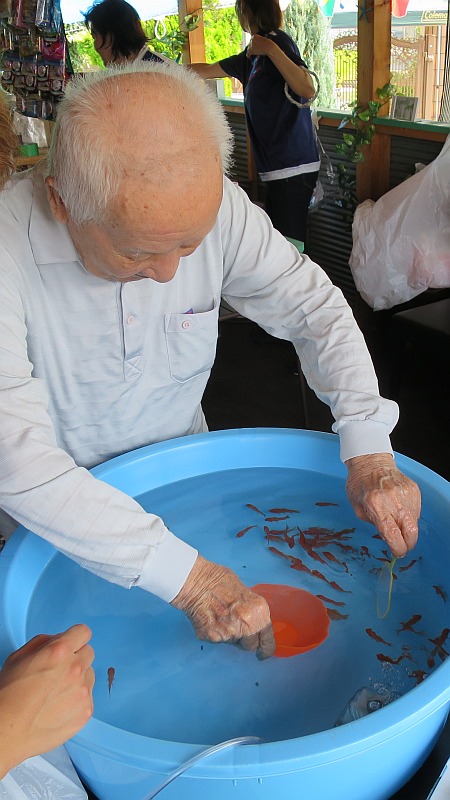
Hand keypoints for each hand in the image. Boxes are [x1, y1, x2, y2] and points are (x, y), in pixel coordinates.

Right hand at [0, 624, 94, 777]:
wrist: (7, 731)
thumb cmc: (9, 695)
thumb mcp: (19, 657)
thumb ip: (44, 642)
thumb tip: (59, 640)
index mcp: (60, 651)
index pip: (83, 632)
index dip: (75, 638)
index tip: (71, 644)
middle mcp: (75, 669)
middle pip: (88, 653)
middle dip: (76, 658)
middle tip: (59, 671)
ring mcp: (83, 692)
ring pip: (90, 676)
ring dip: (79, 679)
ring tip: (57, 693)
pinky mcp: (86, 712)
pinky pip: (89, 698)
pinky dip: (78, 700)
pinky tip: (59, 707)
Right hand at [171, 555, 274, 659]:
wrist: (197, 581)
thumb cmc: (219, 581)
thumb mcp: (246, 593)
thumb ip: (253, 612)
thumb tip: (255, 623)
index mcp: (259, 612)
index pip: (267, 641)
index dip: (265, 648)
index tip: (262, 652)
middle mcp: (247, 625)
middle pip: (250, 646)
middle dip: (245, 640)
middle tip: (235, 625)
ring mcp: (230, 633)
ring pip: (233, 643)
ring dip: (229, 635)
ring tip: (220, 616)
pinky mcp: (213, 637)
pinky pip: (218, 640)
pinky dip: (215, 633)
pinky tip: (211, 618)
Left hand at [247, 34, 274, 57]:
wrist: (269, 47)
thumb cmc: (268, 43)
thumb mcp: (263, 38)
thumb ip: (259, 39)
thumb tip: (257, 43)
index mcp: (254, 35)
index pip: (251, 40)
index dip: (253, 43)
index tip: (256, 46)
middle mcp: (251, 39)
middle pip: (249, 44)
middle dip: (251, 47)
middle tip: (255, 50)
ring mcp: (251, 45)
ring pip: (248, 49)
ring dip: (250, 51)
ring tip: (252, 54)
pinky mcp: (251, 51)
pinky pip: (247, 54)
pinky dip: (248, 55)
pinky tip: (250, 57)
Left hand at [345, 453, 420, 557]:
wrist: (371, 461)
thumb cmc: (360, 483)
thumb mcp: (357, 506)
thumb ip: (372, 522)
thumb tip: (387, 537)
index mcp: (375, 504)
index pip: (392, 533)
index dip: (397, 548)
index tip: (397, 553)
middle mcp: (393, 499)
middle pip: (411, 530)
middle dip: (409, 543)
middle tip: (403, 546)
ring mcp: (406, 494)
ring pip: (414, 522)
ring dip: (407, 528)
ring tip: (396, 519)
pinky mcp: (414, 489)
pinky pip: (416, 510)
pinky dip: (409, 515)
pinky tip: (399, 509)